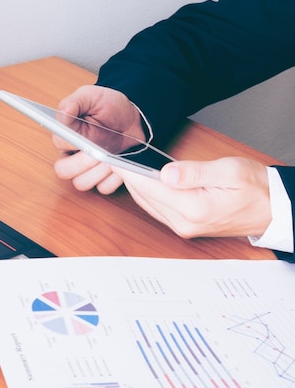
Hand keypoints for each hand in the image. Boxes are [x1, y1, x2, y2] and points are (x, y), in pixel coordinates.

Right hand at [53, 85, 145, 193]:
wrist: (136, 117)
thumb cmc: (111, 106)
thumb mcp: (93, 96)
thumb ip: (76, 101)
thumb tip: (63, 111)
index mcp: (66, 135)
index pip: (59, 145)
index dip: (70, 145)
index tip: (84, 141)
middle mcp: (73, 154)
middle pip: (64, 171)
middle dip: (81, 164)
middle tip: (98, 154)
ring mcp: (88, 168)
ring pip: (81, 183)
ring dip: (97, 173)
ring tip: (111, 160)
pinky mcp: (104, 177)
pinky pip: (102, 188)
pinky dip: (112, 180)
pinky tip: (121, 168)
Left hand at [112, 157, 270, 237]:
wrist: (273, 210)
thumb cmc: (256, 188)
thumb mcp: (228, 171)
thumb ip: (194, 172)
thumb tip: (166, 172)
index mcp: (193, 208)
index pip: (150, 187)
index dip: (130, 172)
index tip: (115, 160)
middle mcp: (184, 223)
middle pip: (144, 197)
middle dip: (129, 178)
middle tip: (114, 160)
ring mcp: (183, 228)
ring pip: (148, 204)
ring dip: (136, 187)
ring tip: (124, 168)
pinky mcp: (185, 227)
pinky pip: (157, 209)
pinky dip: (147, 195)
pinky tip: (143, 182)